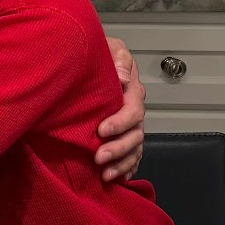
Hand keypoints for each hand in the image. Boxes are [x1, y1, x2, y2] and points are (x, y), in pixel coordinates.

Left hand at [96, 36, 145, 181]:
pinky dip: (127, 167)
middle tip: (99, 157)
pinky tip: (118, 178)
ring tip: (105, 174)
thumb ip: (119, 58)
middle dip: (118, 148)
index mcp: (132, 90)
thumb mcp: (111, 47)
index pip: (132, 110)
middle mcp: (133, 109)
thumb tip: (122, 77)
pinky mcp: (122, 133)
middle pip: (135, 134)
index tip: (101, 130)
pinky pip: (132, 154)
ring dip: (122, 162)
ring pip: (134, 148)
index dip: (119, 122)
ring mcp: (129, 124)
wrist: (89, 60)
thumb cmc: (100, 53)